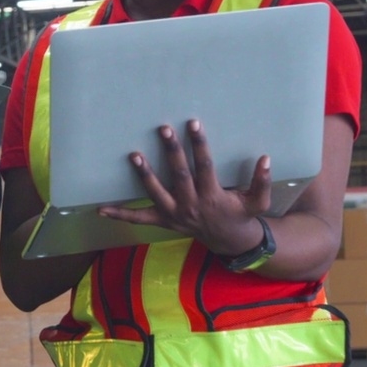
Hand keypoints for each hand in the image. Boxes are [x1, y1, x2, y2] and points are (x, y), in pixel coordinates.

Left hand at [98, 119, 272, 256]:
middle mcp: (190, 205)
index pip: (204, 167)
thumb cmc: (242, 216)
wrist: (229, 242)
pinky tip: (100, 209)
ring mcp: (174, 214)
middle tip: (163, 129)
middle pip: (179, 175)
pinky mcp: (163, 221)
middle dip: (171, 151)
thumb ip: (262, 182)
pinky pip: (139, 218)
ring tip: (134, 155)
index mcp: (212, 197)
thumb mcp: (258, 203)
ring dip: (144, 175)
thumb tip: (265, 158)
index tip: (193, 124)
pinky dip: (120, 215)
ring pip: (156, 193)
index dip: (200, 146)